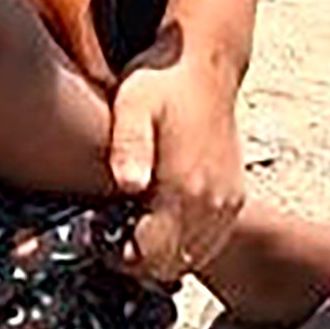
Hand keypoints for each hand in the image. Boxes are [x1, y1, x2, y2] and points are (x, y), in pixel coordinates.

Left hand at [105, 30, 246, 284]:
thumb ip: (129, 145)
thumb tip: (128, 184)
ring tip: (128, 224)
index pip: (152, 254)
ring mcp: (229, 202)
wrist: (206, 65)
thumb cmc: (160, 84)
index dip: (118, 256)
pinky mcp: (234, 197)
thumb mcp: (132, 104)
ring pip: (193, 257)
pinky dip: (184, 243)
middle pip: (172, 264)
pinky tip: (156, 218)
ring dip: (161, 253)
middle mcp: (214, 201)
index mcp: (186, 186)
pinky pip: (210, 242)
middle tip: (107, 232)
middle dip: (136, 259)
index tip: (95, 235)